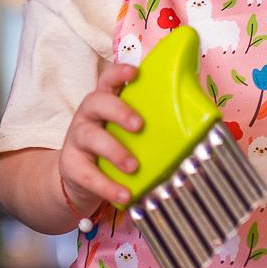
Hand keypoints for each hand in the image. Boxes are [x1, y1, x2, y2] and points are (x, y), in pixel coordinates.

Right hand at [57, 62, 142, 218]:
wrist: (81, 180)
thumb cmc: (115, 148)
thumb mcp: (129, 133)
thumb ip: (152, 124)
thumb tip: (196, 118)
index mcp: (105, 102)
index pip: (108, 80)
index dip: (119, 73)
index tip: (135, 72)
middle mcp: (88, 116)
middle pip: (97, 102)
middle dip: (119, 111)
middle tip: (139, 125)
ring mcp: (76, 139)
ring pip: (89, 136)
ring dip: (114, 150)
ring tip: (133, 166)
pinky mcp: (70, 164)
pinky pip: (87, 174)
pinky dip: (107, 186)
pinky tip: (124, 195)